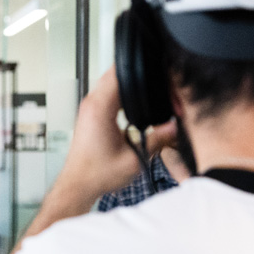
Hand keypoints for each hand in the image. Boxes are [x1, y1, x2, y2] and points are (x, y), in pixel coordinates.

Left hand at [26, 68, 175, 235]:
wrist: (78, 184)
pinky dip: (120, 92)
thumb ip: (158, 140)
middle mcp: (91, 104)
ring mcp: (88, 107)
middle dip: (138, 75)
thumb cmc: (96, 174)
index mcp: (100, 108)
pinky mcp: (89, 114)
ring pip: (110, 81)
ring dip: (128, 84)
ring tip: (148, 90)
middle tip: (157, 81)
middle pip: (116, 73)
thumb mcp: (134, 159)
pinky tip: (134, 101)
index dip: (141, 68)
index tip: (156, 69)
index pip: (120, 73)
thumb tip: (175, 126)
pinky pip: (106, 92)